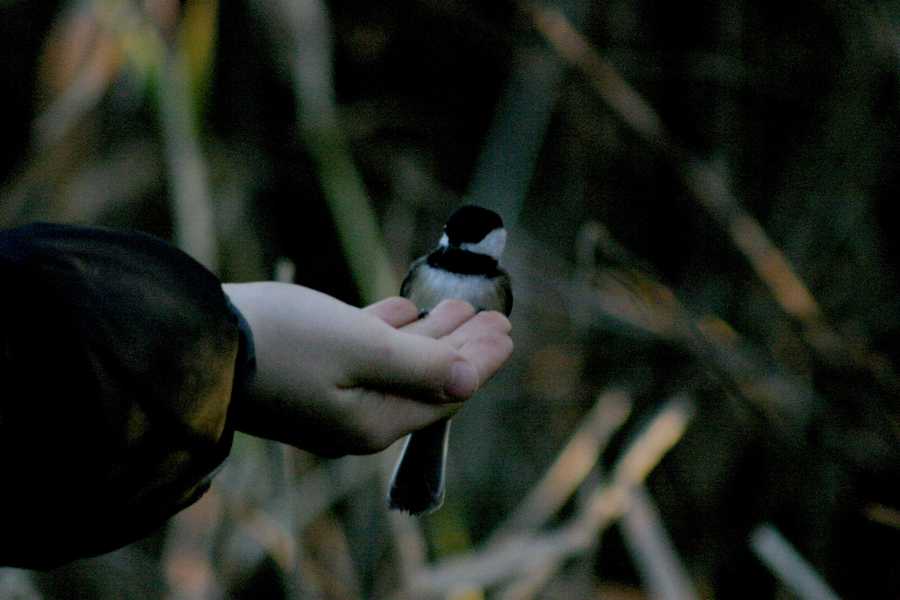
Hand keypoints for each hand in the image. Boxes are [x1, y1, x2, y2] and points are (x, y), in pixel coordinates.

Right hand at [222, 282, 512, 455]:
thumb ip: (422, 366)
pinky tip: (402, 308)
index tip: (507, 330)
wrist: (196, 343)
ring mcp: (330, 399)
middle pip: (426, 380)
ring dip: (431, 334)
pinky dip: (389, 330)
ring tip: (460, 307)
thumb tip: (471, 380)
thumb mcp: (363, 350)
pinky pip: (362, 354)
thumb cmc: (285, 343)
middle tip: (496, 317)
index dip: (480, 361)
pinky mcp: (308, 375)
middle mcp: (356, 418)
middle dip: (463, 347)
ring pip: (396, 363)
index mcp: (375, 421)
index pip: (444, 393)